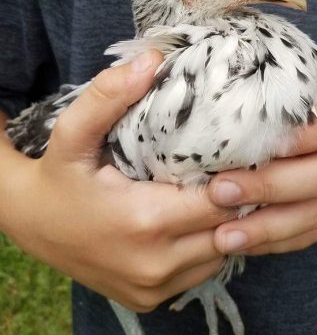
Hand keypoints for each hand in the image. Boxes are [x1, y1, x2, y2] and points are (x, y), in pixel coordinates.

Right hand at [3, 52, 233, 311]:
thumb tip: (152, 61)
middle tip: (233, 165)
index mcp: (143, 221)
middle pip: (228, 228)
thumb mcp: (73, 132)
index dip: (237, 173)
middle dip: (237, 197)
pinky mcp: (151, 298)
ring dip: (224, 223)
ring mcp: (154, 287)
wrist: (32, 223)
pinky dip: (206, 244)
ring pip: (221, 252)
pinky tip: (192, 217)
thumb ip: (109, 95)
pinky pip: (202, 270)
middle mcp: (155, 264)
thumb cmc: (57, 175)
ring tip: (212, 187)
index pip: (223, 199)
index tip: (239, 149)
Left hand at [207, 70, 316, 254]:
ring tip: (223, 235)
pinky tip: (241, 244)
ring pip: (313, 214)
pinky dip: (275, 243)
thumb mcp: (305, 83)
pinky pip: (310, 235)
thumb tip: (208, 71)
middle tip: (218, 191)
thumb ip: (271, 80)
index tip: (247, 144)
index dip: (295, 138)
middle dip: (267, 187)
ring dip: (266, 228)